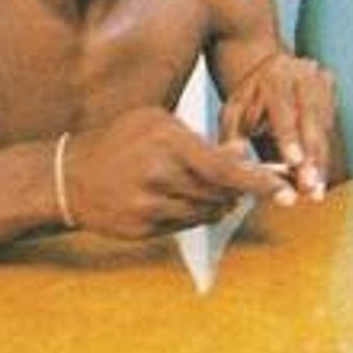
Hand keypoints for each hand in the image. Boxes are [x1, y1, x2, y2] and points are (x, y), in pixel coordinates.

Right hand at [62, 107, 294, 238]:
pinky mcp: (142, 229)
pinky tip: (186, 200)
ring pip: (206, 212)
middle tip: (257, 189)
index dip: (258, 181)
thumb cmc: (120, 141)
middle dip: (242, 192)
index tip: (284, 190)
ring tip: (218, 191)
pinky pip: (185, 226)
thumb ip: (202, 141)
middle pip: (220, 193)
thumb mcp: (159, 124)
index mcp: (167, 142)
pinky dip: (195, 215)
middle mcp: (159, 176)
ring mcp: (149, 206)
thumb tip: (242, 154)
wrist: (68, 177)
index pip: (225, 168)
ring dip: (219, 204)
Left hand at [218, 53, 335, 200]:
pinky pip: (331, 130)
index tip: (294, 162)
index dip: (290, 137)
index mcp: (275, 75)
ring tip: (316, 190)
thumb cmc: (250, 98)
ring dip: (321, 161)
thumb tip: (232, 158)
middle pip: (311, 118)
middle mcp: (303, 74)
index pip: (284, 108)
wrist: (272, 73)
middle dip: (311, 156)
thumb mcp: (234, 111)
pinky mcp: (332, 95)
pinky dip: (325, 156)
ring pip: (324, 127)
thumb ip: (233, 134)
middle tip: (309, 185)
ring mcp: (322, 82)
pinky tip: (320, 179)